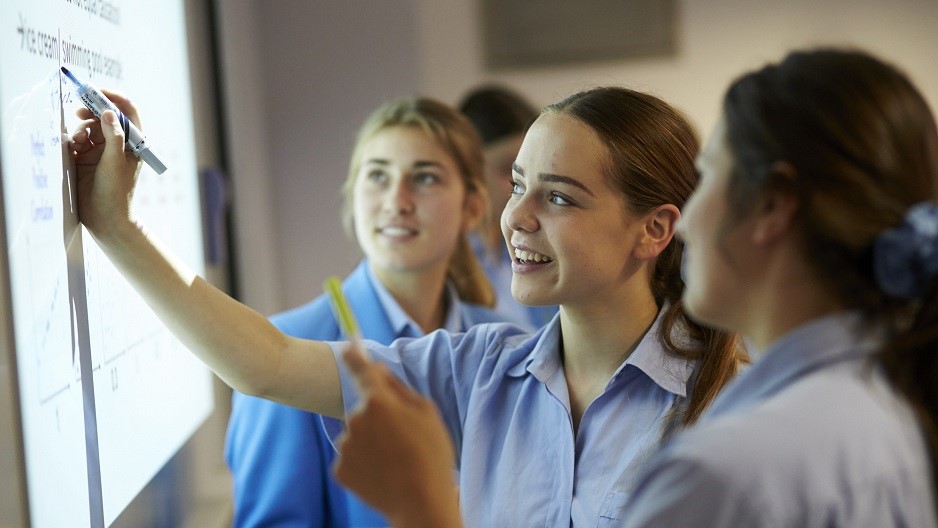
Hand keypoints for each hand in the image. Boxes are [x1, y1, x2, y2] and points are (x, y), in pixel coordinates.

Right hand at [69, 89, 141, 240]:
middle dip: (92, 110)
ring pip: (89, 127)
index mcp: (133, 143)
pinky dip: (74, 139)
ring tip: (78, 141)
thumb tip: (110, 112)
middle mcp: (118, 144)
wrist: (104, 218)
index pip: (127, 112)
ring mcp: (101, 150)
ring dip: (82, 129)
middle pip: (105, 116)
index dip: (114, 99)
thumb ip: (113, 136)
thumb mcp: (116, 162)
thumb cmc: (116, 192)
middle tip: (80, 109)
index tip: (98, 91)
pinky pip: (78, 140)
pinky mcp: (85, 158)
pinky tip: (73, 147)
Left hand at [333, 344, 461, 527]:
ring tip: (396, 460)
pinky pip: (352, 458)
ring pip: (357, 435)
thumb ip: (399, 388)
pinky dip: (364, 463)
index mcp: (379, 401)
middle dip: (379, 418)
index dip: (353, 356)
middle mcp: (355, 419)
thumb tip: (378, 370)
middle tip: (404, 439)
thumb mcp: (427, 413)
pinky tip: (383, 473)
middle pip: (364, 410)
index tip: (347, 346)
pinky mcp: (340, 469)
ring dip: (372, 442)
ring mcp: (345, 446)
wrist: (420, 503)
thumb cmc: (431, 455)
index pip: (360, 370)